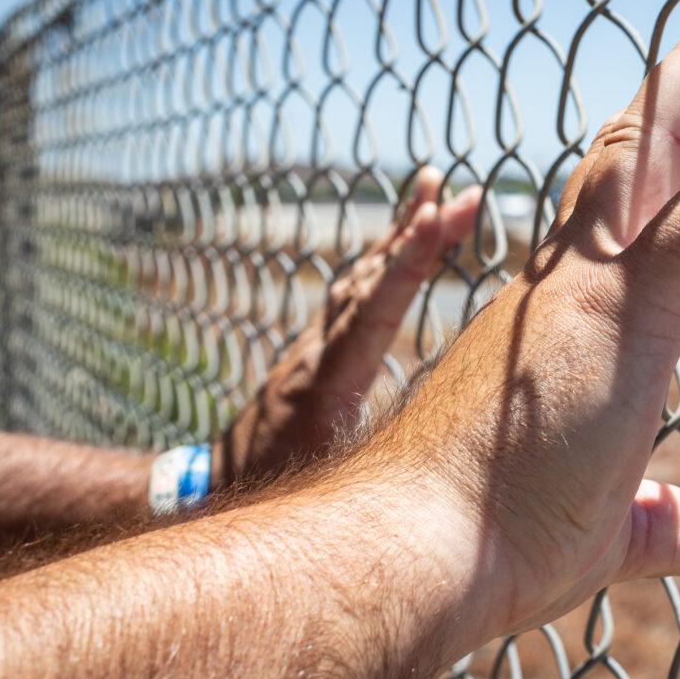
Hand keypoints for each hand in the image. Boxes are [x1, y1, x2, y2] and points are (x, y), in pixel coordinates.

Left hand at [211, 169, 480, 489]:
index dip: (408, 263)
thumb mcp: (327, 481)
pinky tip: (399, 237)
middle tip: (464, 193)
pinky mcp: (315, 344)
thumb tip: (434, 444)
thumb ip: (374, 454)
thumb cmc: (278, 491)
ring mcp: (314, 342)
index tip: (437, 217)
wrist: (215, 483)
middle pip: (371, 278)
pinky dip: (382, 258)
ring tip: (430, 187)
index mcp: (327, 382)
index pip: (373, 310)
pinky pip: (353, 288)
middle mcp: (318, 349)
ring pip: (360, 275)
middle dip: (417, 233)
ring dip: (399, 232)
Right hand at [362, 1, 679, 644]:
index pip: (606, 215)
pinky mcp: (627, 305)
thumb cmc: (485, 541)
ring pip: (661, 153)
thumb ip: (667, 525)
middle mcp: (564, 283)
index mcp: (552, 321)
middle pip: (629, 157)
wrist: (413, 547)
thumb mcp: (605, 528)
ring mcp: (590, 285)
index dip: (648, 155)